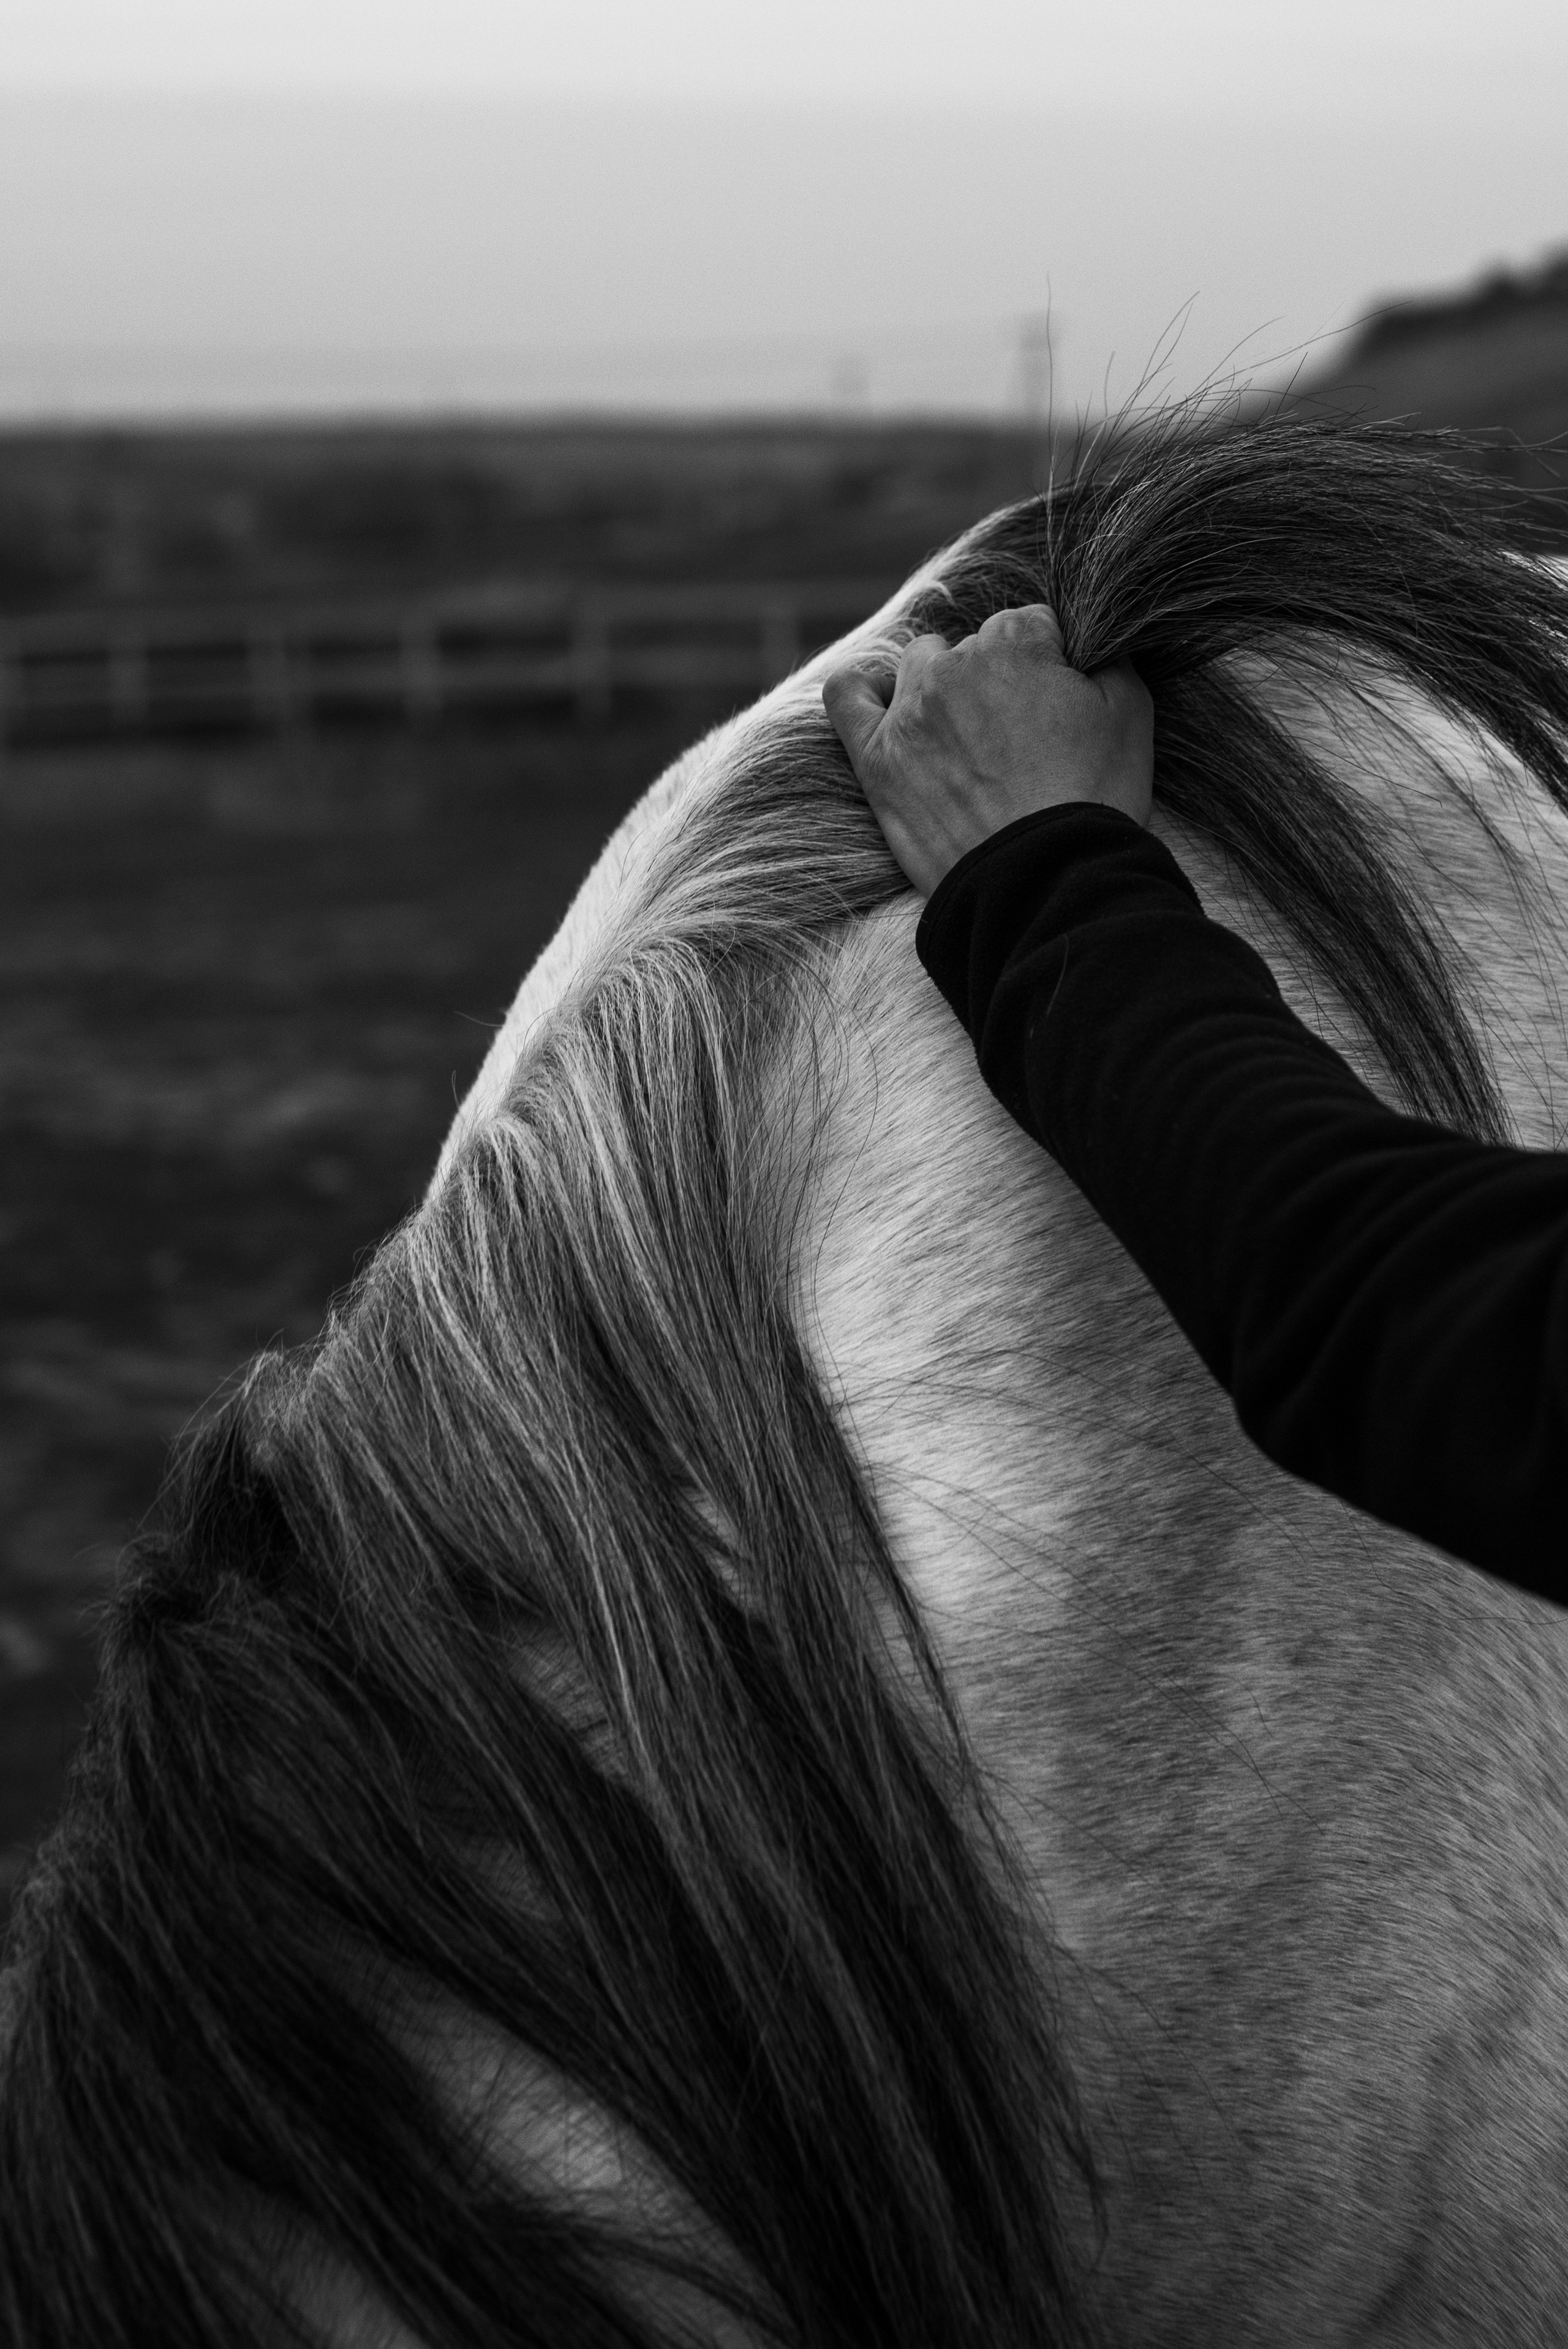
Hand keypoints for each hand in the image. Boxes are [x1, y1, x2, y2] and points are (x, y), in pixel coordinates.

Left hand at [822, 603, 1153, 897]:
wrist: (1043, 881)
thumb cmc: (1093, 797)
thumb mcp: (1131, 713)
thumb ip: (1109, 659)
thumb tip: (1092, 646)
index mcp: (1015, 642)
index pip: (1031, 627)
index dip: (1051, 666)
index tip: (1060, 708)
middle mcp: (954, 666)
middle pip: (975, 649)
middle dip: (999, 681)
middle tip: (1022, 740)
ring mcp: (909, 712)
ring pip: (920, 666)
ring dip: (942, 686)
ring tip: (969, 737)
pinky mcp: (877, 759)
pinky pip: (846, 697)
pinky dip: (860, 690)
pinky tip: (878, 700)